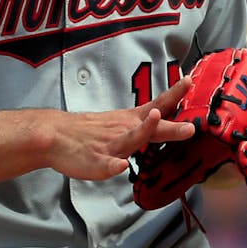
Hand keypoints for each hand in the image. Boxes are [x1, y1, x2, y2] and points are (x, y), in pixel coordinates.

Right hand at [44, 79, 195, 180]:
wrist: (56, 134)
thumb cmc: (93, 130)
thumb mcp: (123, 120)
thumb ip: (147, 122)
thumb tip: (173, 122)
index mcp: (132, 120)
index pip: (158, 105)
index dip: (175, 95)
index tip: (189, 81)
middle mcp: (124, 130)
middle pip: (152, 126)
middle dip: (171, 127)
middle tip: (190, 128)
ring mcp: (111, 146)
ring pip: (130, 140)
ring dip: (143, 130)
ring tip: (154, 119)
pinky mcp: (96, 162)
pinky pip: (105, 164)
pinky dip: (113, 165)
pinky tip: (119, 165)